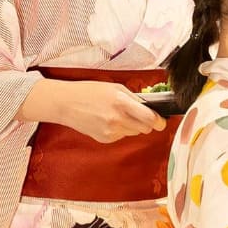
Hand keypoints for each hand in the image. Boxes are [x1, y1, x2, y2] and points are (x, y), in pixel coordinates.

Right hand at [21, 78, 163, 142]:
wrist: (65, 104)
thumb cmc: (90, 92)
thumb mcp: (115, 88)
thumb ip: (134, 99)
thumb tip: (152, 108)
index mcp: (121, 103)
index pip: (150, 118)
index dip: (160, 121)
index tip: (162, 121)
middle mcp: (117, 119)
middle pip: (145, 129)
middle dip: (146, 123)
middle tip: (139, 115)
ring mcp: (110, 132)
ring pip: (134, 133)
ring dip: (132, 125)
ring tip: (117, 114)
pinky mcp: (105, 139)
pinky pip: (122, 136)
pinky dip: (120, 130)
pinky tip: (107, 121)